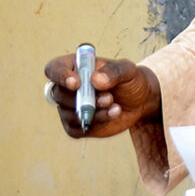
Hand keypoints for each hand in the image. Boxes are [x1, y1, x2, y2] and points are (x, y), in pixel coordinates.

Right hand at [43, 55, 160, 138]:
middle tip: (109, 98)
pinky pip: (77, 128)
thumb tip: (95, 80)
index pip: (54, 69)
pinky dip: (95, 123)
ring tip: (115, 107)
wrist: (140, 102)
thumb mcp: (128, 70)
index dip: (60, 76)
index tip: (76, 83)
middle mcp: (67, 88)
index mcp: (75, 67)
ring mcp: (70, 107)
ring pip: (69, 114)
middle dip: (85, 99)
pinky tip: (112, 115)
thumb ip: (114, 71)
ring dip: (93, 113)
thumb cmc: (130, 80)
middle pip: (60, 95)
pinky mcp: (76, 125)